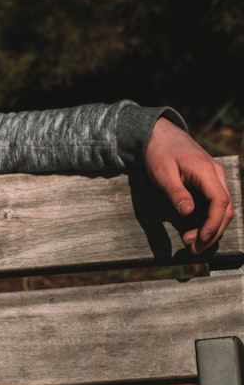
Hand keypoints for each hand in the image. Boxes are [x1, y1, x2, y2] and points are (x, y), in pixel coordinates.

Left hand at [144, 117, 233, 253]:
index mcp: (207, 171)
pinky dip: (207, 221)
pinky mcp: (209, 185)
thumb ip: (175, 192)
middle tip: (193, 248)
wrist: (159, 135)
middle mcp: (216, 176)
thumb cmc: (159, 152)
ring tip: (190, 243)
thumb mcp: (162, 172)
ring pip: (222, 209)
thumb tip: (188, 212)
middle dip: (212, 232)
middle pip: (226, 209)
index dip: (213, 224)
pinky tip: (193, 231)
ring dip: (210, 229)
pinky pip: (215, 206)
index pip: (220, 201)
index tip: (200, 239)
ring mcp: (215, 180)